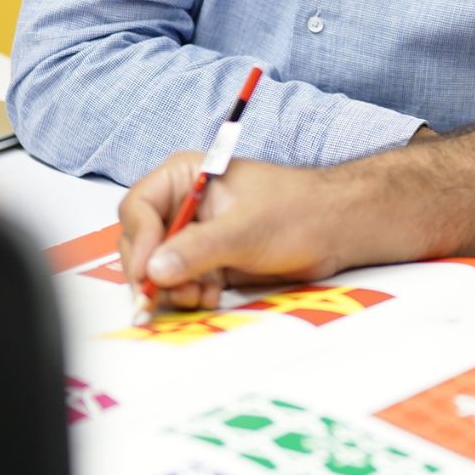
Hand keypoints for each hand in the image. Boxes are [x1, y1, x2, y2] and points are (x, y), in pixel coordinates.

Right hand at [115, 154, 355, 311]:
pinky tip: (209, 297)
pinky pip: (180, 282)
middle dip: (151, 272)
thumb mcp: (244, 229)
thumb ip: (197, 250)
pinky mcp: (207, 260)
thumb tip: (155, 270)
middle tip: (162, 297)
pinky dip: (188, 295)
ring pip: (157, 268)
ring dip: (171, 289)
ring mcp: (194, 235)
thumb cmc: (297, 212)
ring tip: (198, 296)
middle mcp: (182, 205)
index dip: (140, 241)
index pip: (139, 208)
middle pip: (141, 242)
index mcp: (184, 177)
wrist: (335, 230)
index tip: (148, 272)